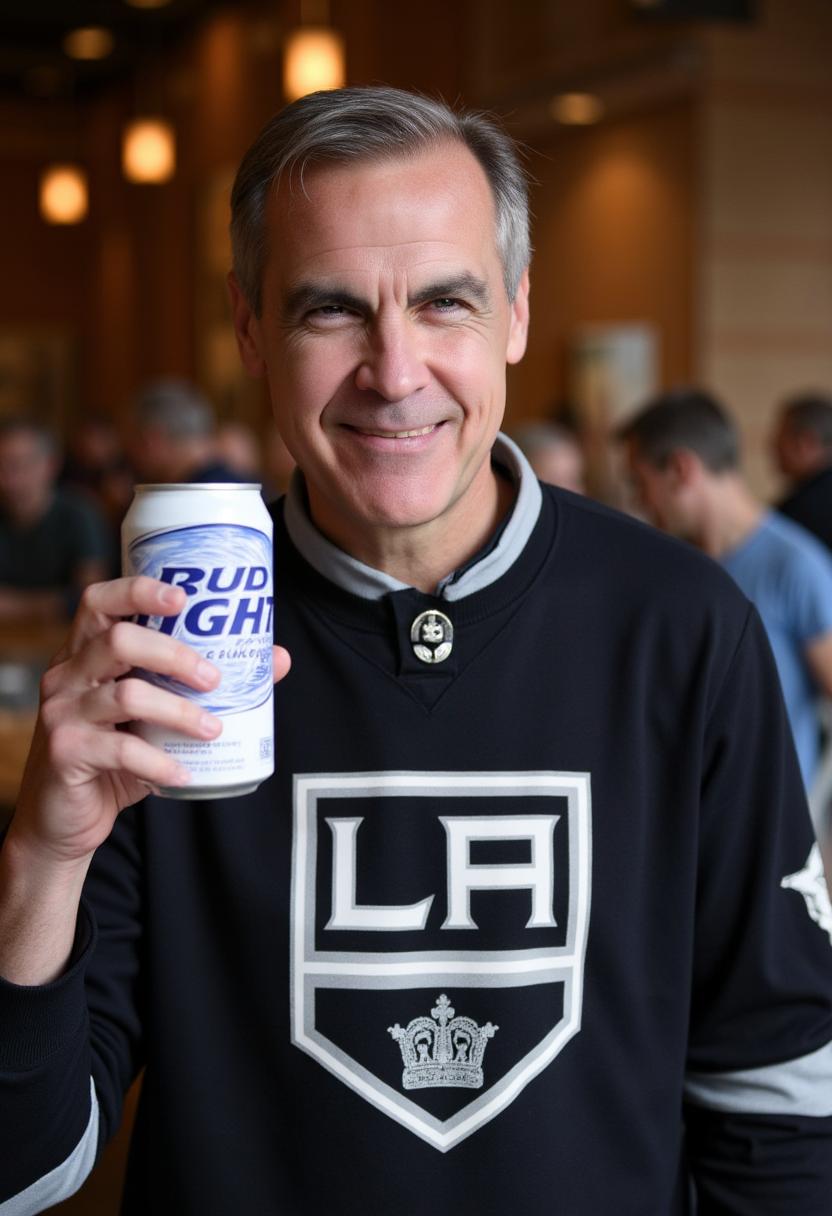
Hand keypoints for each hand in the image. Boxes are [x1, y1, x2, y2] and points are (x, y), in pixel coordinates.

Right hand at [8, 576, 290, 870]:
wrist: (63, 820)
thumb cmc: (112, 757)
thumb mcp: (154, 717)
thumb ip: (199, 688)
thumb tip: (277, 658)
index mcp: (84, 653)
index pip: (99, 602)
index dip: (138, 591)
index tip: (183, 598)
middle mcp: (67, 674)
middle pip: (117, 640)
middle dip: (174, 654)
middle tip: (213, 678)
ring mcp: (62, 712)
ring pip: (126, 694)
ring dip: (179, 711)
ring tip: (213, 729)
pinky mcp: (66, 751)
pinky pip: (121, 750)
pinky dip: (160, 762)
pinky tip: (186, 772)